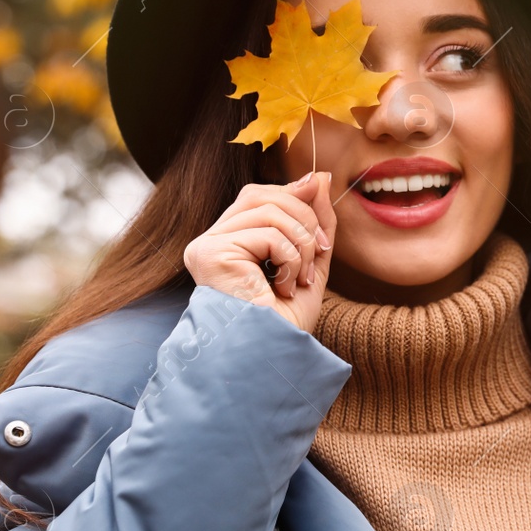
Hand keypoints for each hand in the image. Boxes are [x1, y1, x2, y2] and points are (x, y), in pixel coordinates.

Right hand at [184, 172, 335, 332]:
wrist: (274, 355)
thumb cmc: (285, 320)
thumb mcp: (309, 261)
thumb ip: (313, 220)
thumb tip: (319, 176)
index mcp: (228, 241)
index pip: (261, 196)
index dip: (295, 199)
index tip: (323, 228)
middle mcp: (210, 240)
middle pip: (264, 195)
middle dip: (305, 220)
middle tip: (320, 254)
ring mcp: (206, 245)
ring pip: (270, 211)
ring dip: (302, 245)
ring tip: (301, 278)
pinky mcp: (211, 253)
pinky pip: (268, 234)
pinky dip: (290, 259)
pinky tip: (284, 286)